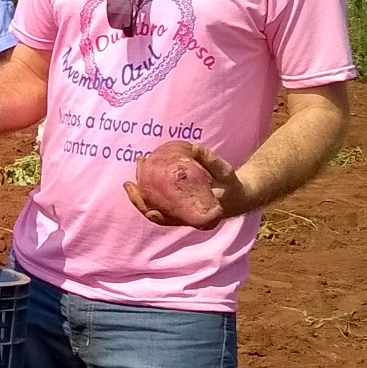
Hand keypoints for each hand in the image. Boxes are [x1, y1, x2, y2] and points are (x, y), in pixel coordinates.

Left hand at [122, 143, 241, 229]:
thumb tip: (193, 147)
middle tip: (129, 184)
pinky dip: (148, 189)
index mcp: (198, 215)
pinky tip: (143, 173)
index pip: (174, 220)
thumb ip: (211, 161)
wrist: (237, 195)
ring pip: (155, 206)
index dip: (160, 217)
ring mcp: (179, 209)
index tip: (150, 211)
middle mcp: (185, 215)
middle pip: (157, 213)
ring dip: (141, 193)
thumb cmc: (231, 185)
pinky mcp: (177, 202)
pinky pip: (159, 199)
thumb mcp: (225, 172)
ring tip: (133, 175)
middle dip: (140, 201)